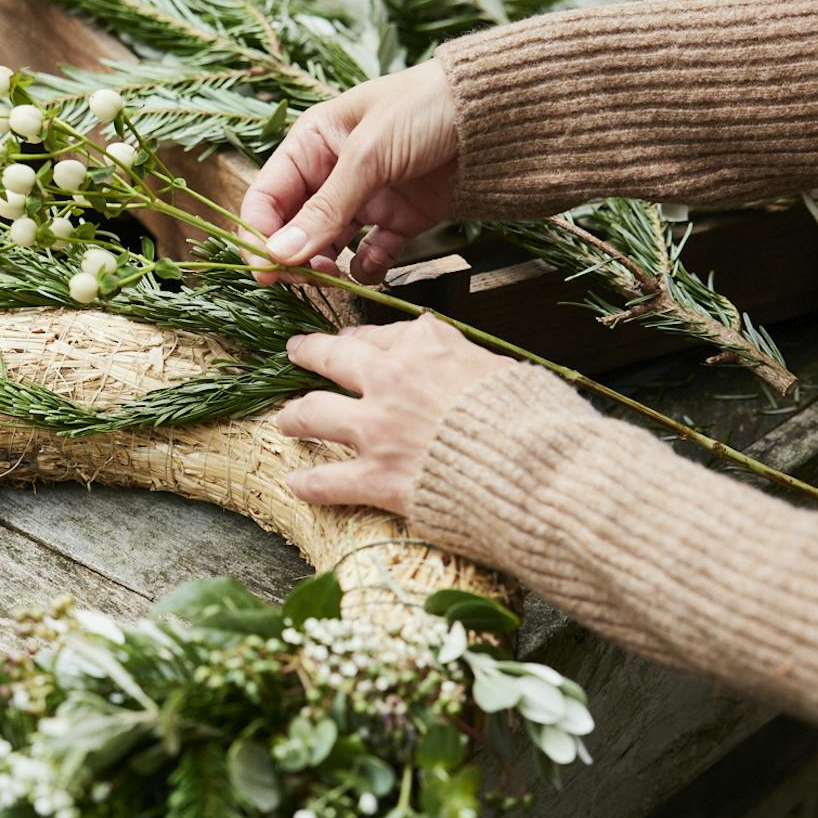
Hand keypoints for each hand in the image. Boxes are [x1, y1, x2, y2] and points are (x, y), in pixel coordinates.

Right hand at [240, 59, 458, 283]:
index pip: (266, 196)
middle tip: (304, 279)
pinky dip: (367, 269)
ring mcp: (365, 198)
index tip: (266, 270)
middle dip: (293, 256)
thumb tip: (278, 254)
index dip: (260, 234)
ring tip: (334, 277)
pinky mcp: (398, 220)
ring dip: (325, 267)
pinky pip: (370, 254)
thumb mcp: (369, 154)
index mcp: (311, 144)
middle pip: (293, 227)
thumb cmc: (425, 108)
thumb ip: (325, 208)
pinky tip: (372, 269)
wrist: (497, 112)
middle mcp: (331, 173)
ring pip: (328, 246)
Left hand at [275, 314, 512, 513]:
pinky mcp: (375, 478)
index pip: (379, 334)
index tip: (352, 341)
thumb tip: (446, 346)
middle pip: (333, 357)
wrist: (533, 470)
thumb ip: (461, 356)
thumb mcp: (499, 367)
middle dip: (309, 352)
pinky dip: (306, 482)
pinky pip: (325, 480)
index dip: (362, 339)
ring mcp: (377, 430)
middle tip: (296, 350)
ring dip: (294, 415)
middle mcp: (391, 381)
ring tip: (284, 419)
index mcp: (426, 347)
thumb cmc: (529, 419)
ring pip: (312, 412)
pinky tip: (295, 482)